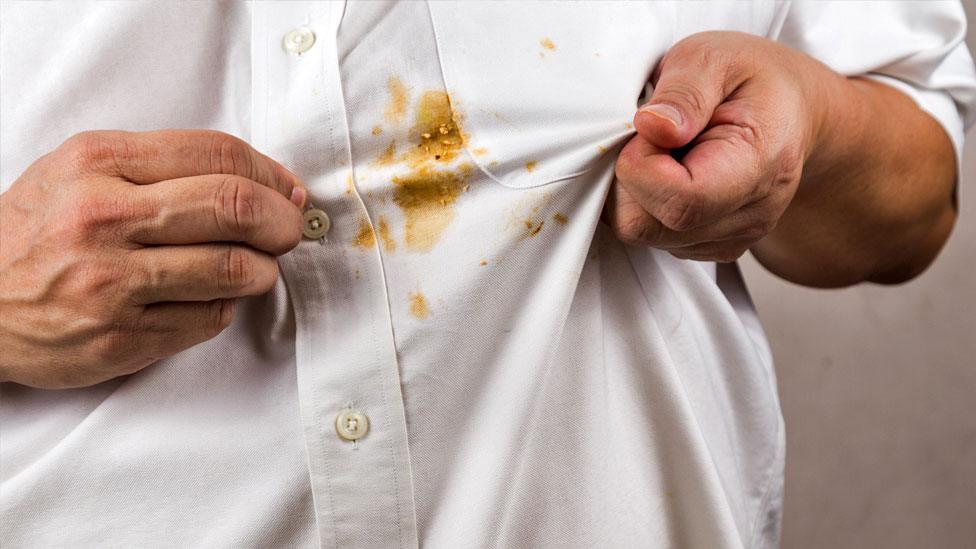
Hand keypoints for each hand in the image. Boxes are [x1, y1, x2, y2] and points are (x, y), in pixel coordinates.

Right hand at [0, 130, 305, 388]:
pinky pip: (210, 319)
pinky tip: (210, 298)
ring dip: (264, 270)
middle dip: (283, 221)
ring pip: (235, 270)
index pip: (218, 155)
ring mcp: (111, 285)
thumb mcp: (79, 169)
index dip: (270, 173)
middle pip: (235, 209)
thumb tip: (265, 180)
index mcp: (96, 163)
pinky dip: (226, 306)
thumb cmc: (35, 231)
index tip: (286, 190)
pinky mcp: (120, 339)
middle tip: (289, 231)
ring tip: (255, 267)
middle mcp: (103, 219)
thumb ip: (165, 165)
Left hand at [607, 31, 827, 261]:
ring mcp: (730, 238)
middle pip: (648, 228)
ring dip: (634, 193)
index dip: (642, 166)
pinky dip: (645, 205)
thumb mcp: (715, 57)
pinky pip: (651, 237)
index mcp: (759, 165)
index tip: (647, 126)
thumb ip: (684, 91)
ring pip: (643, 235)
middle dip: (628, 180)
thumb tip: (652, 127)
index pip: (681, 201)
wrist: (792, 109)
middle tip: (650, 137)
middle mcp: (750, 215)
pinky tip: (671, 171)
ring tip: (666, 151)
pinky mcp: (710, 247)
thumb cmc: (751, 80)